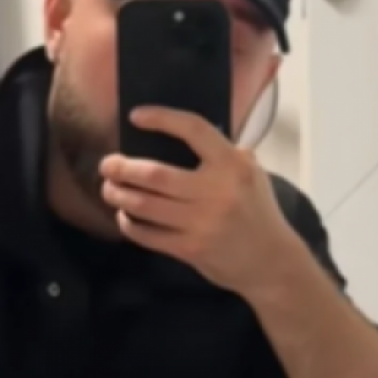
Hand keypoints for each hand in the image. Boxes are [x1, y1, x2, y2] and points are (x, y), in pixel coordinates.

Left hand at [100, 107, 301, 299]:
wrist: (271, 261)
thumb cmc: (258, 212)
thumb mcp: (252, 173)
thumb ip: (223, 154)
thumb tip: (184, 135)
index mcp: (232, 165)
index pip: (193, 130)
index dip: (161, 119)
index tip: (136, 116)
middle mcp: (215, 191)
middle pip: (155, 175)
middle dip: (123, 168)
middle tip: (107, 164)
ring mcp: (201, 222)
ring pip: (145, 205)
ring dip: (119, 195)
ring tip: (108, 188)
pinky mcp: (190, 249)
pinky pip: (148, 235)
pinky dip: (130, 225)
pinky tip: (125, 216)